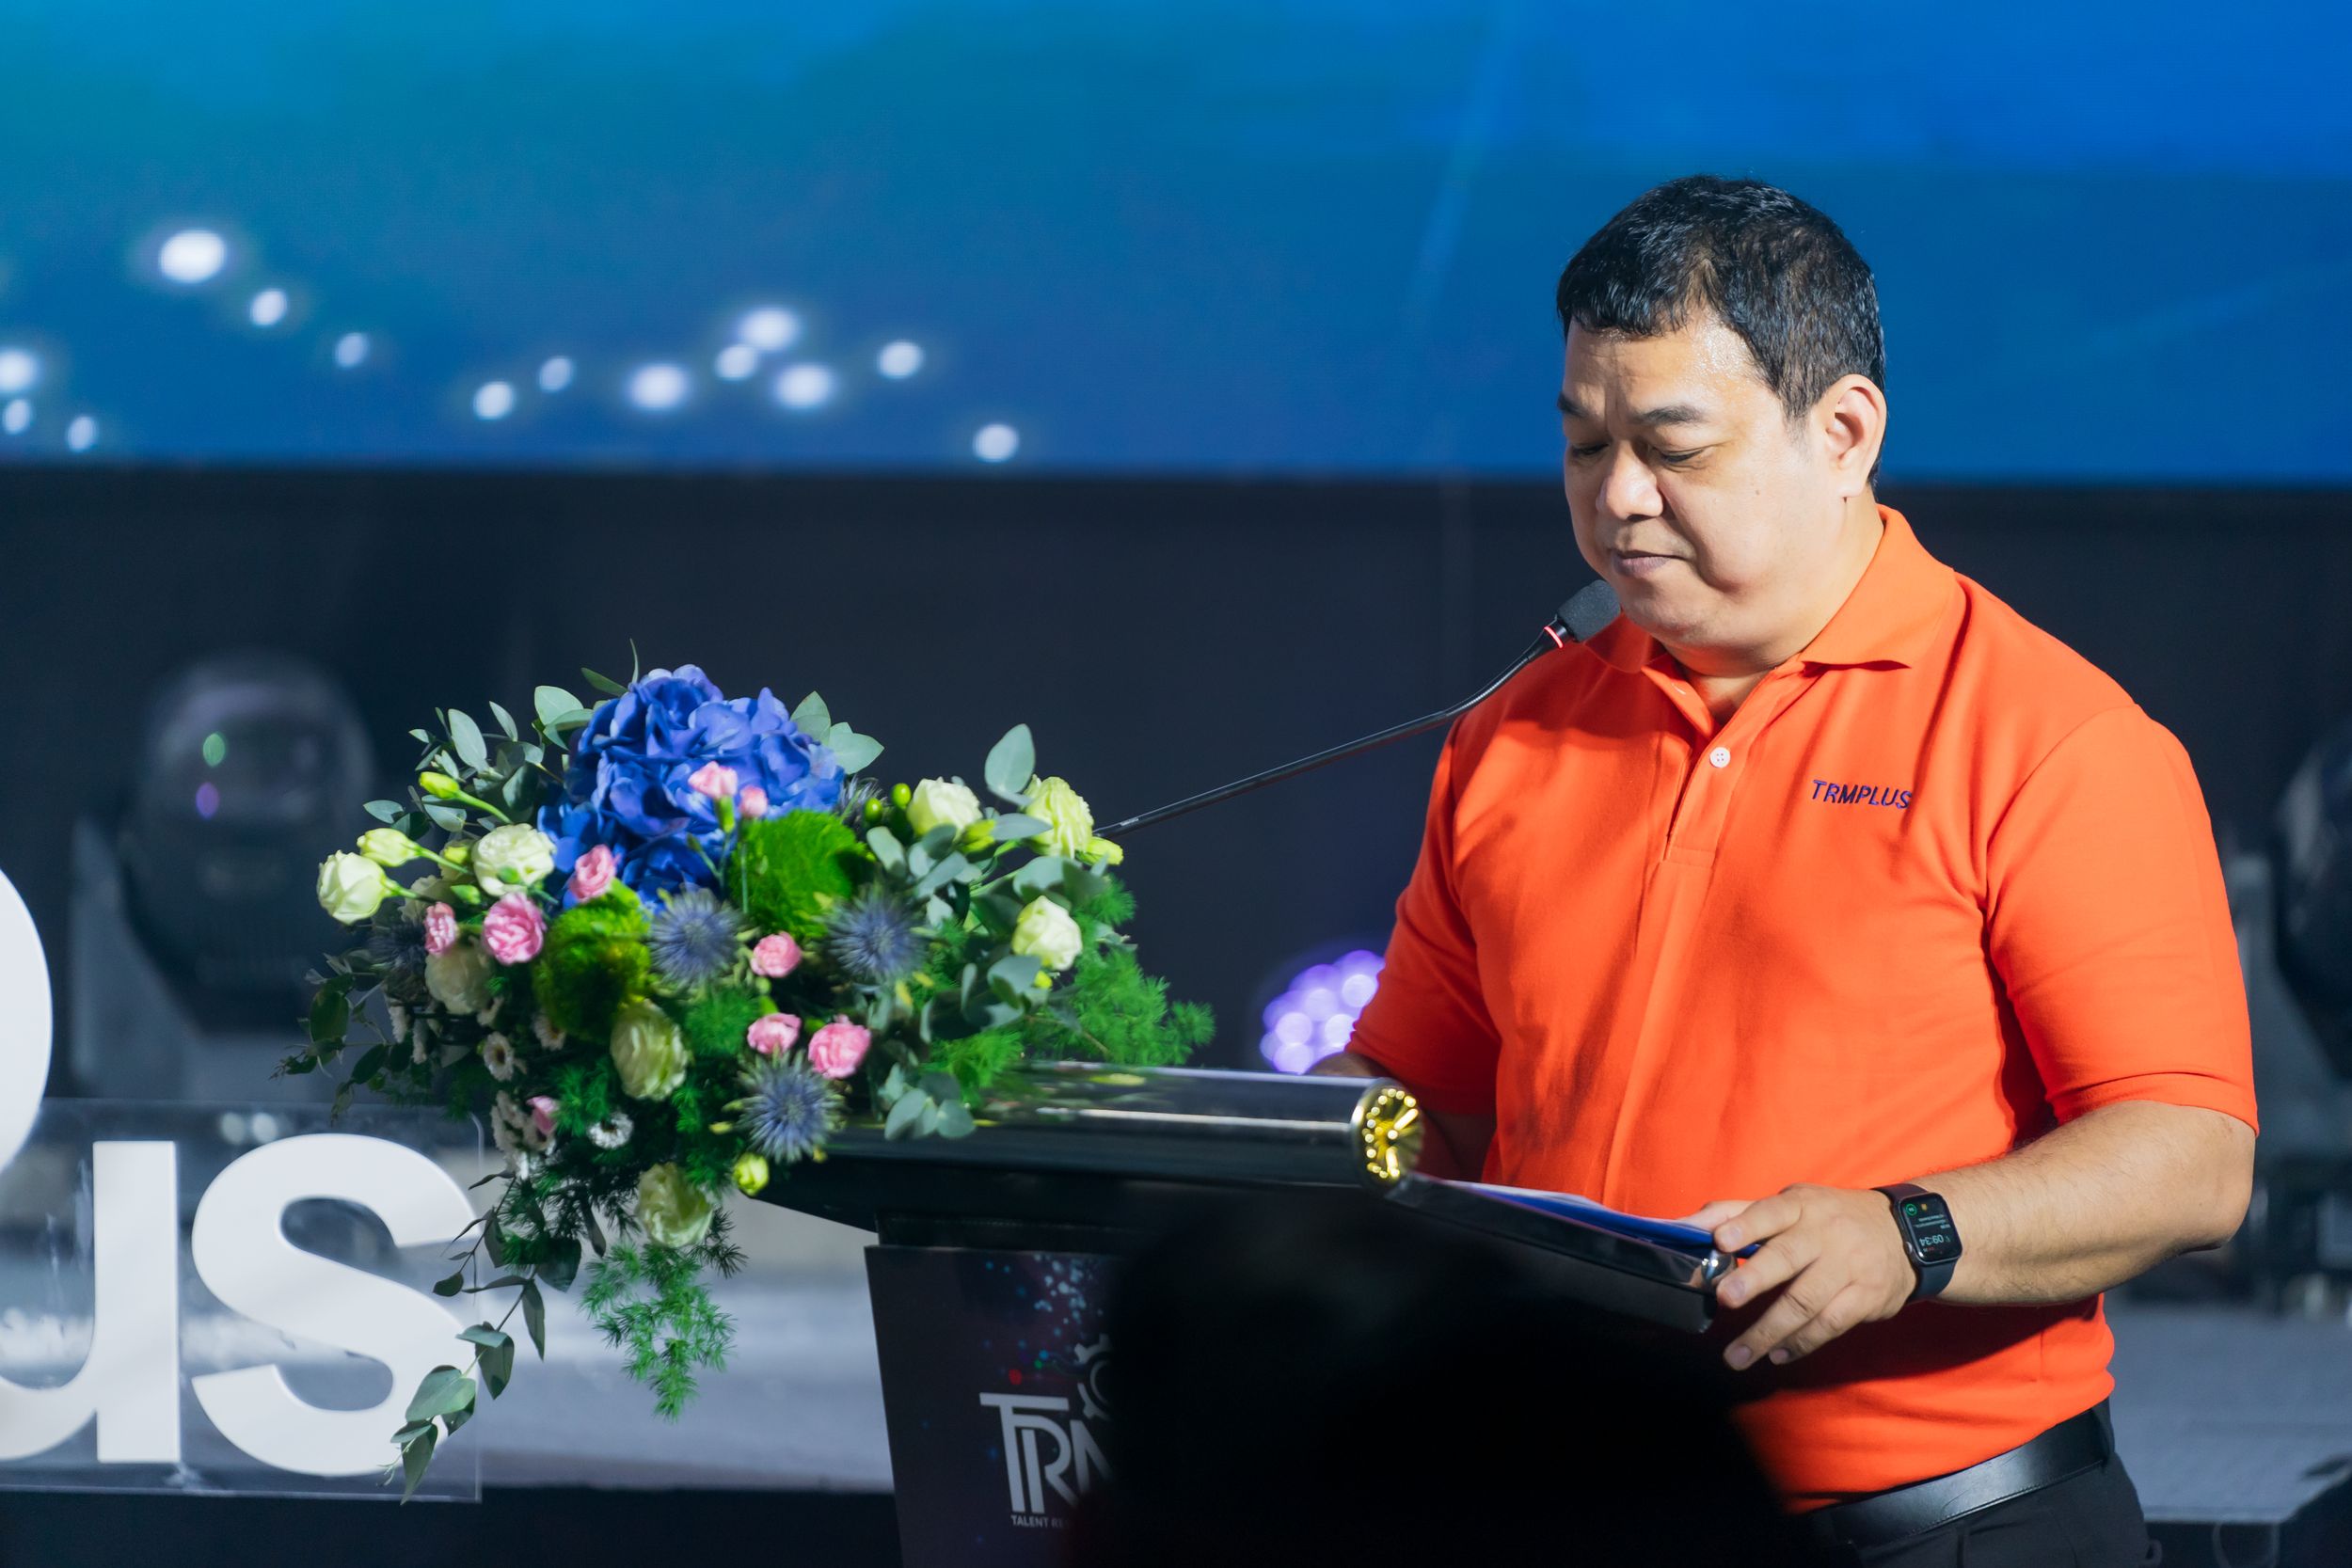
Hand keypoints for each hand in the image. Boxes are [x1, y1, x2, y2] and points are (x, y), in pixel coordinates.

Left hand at [1682, 1185, 1916, 1370]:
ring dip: (1768, 1330)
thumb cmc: (1828, 1220)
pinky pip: (1831, 1324)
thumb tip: (1681, 1225)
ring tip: (1736, 1355)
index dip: (1745, 1226)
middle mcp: (1826, 1233)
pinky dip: (1801, 1342)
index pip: (1770, 1212)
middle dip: (1755, 1279)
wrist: (1907, 1234)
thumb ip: (1735, 1214)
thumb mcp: (1790, 1206)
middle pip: (1787, 1257)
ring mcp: (1850, 1266)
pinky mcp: (1867, 1297)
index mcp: (1801, 1206)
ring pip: (1805, 1301)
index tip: (1720, 1241)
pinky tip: (1776, 1354)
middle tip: (1725, 1299)